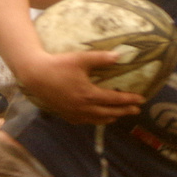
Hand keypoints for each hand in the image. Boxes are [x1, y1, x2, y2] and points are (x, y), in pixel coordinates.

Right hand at [20, 50, 143, 124]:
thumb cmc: (58, 65)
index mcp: (89, 95)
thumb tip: (119, 55)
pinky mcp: (66, 115)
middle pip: (110, 112)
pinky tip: (99, 118)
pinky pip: (85, 121)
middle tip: (137, 110)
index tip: (142, 100)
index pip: (115, 99)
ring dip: (111, 117)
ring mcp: (74, 114)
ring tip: (120, 115)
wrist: (34, 76)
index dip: (129, 100)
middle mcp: (83, 108)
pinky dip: (96, 120)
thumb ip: (101, 58)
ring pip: (98, 119)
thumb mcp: (80, 59)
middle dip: (125, 111)